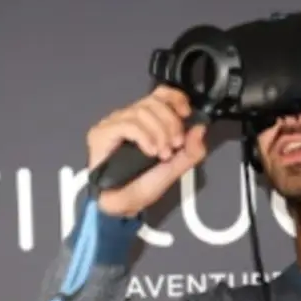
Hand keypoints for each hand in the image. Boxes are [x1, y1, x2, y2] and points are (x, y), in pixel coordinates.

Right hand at [85, 85, 208, 216]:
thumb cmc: (142, 186)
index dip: (175, 98)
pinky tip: (150, 151)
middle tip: (174, 145)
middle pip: (153, 102)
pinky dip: (144, 136)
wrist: (123, 205)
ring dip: (158, 133)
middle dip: (170, 123)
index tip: (186, 113)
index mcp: (146, 123)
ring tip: (161, 154)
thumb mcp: (175, 168)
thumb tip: (200, 128)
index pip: (159, 95)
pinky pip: (127, 124)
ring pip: (141, 111)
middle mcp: (128, 119)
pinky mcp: (101, 133)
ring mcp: (113, 124)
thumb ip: (191, 151)